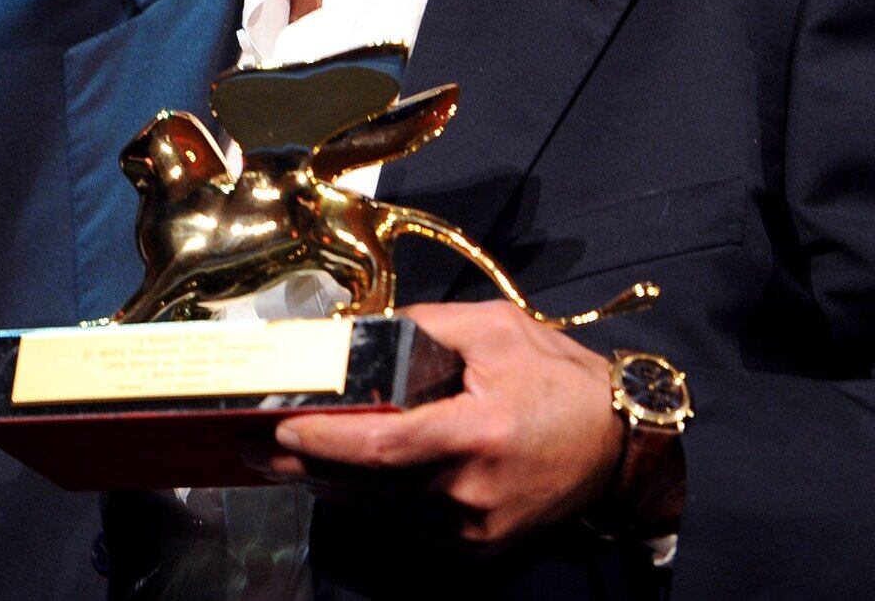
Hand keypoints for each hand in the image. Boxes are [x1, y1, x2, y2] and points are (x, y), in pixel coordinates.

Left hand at [257, 301, 628, 553]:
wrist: (618, 445)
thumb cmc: (558, 377)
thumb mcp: (495, 328)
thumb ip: (424, 327)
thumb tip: (360, 332)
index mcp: (478, 433)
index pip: (384, 445)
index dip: (327, 442)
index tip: (282, 429)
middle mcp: (471, 491)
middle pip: (369, 484)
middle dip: (308, 465)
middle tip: (255, 447)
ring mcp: (473, 529)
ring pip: (382, 508)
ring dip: (334, 483)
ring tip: (286, 458)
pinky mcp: (476, 547)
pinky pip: (407, 523)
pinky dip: (373, 499)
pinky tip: (346, 476)